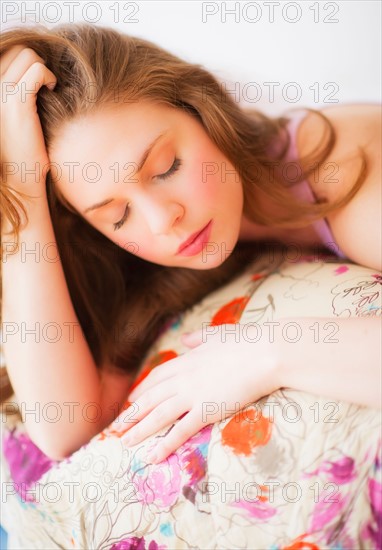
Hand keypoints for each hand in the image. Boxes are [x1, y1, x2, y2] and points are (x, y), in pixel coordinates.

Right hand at [0, 45, 56, 196]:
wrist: (20, 175)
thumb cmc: (23, 151)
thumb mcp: (15, 118)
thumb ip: (17, 95)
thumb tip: (34, 77)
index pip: (7, 54)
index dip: (27, 62)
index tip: (38, 82)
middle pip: (18, 51)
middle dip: (37, 63)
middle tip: (45, 85)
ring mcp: (1, 92)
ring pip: (28, 56)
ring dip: (43, 69)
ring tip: (48, 89)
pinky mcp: (17, 102)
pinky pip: (37, 70)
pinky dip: (48, 77)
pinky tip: (52, 91)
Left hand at [120, 324, 280, 463]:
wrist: (264, 353)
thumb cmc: (245, 341)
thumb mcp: (216, 334)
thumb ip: (197, 338)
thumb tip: (185, 338)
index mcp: (186, 361)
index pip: (156, 377)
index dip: (142, 390)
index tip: (132, 400)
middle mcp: (183, 378)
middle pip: (150, 398)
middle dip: (131, 413)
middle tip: (116, 427)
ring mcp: (192, 395)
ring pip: (158, 415)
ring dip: (139, 430)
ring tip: (124, 442)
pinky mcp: (206, 410)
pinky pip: (180, 431)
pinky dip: (164, 444)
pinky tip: (152, 456)